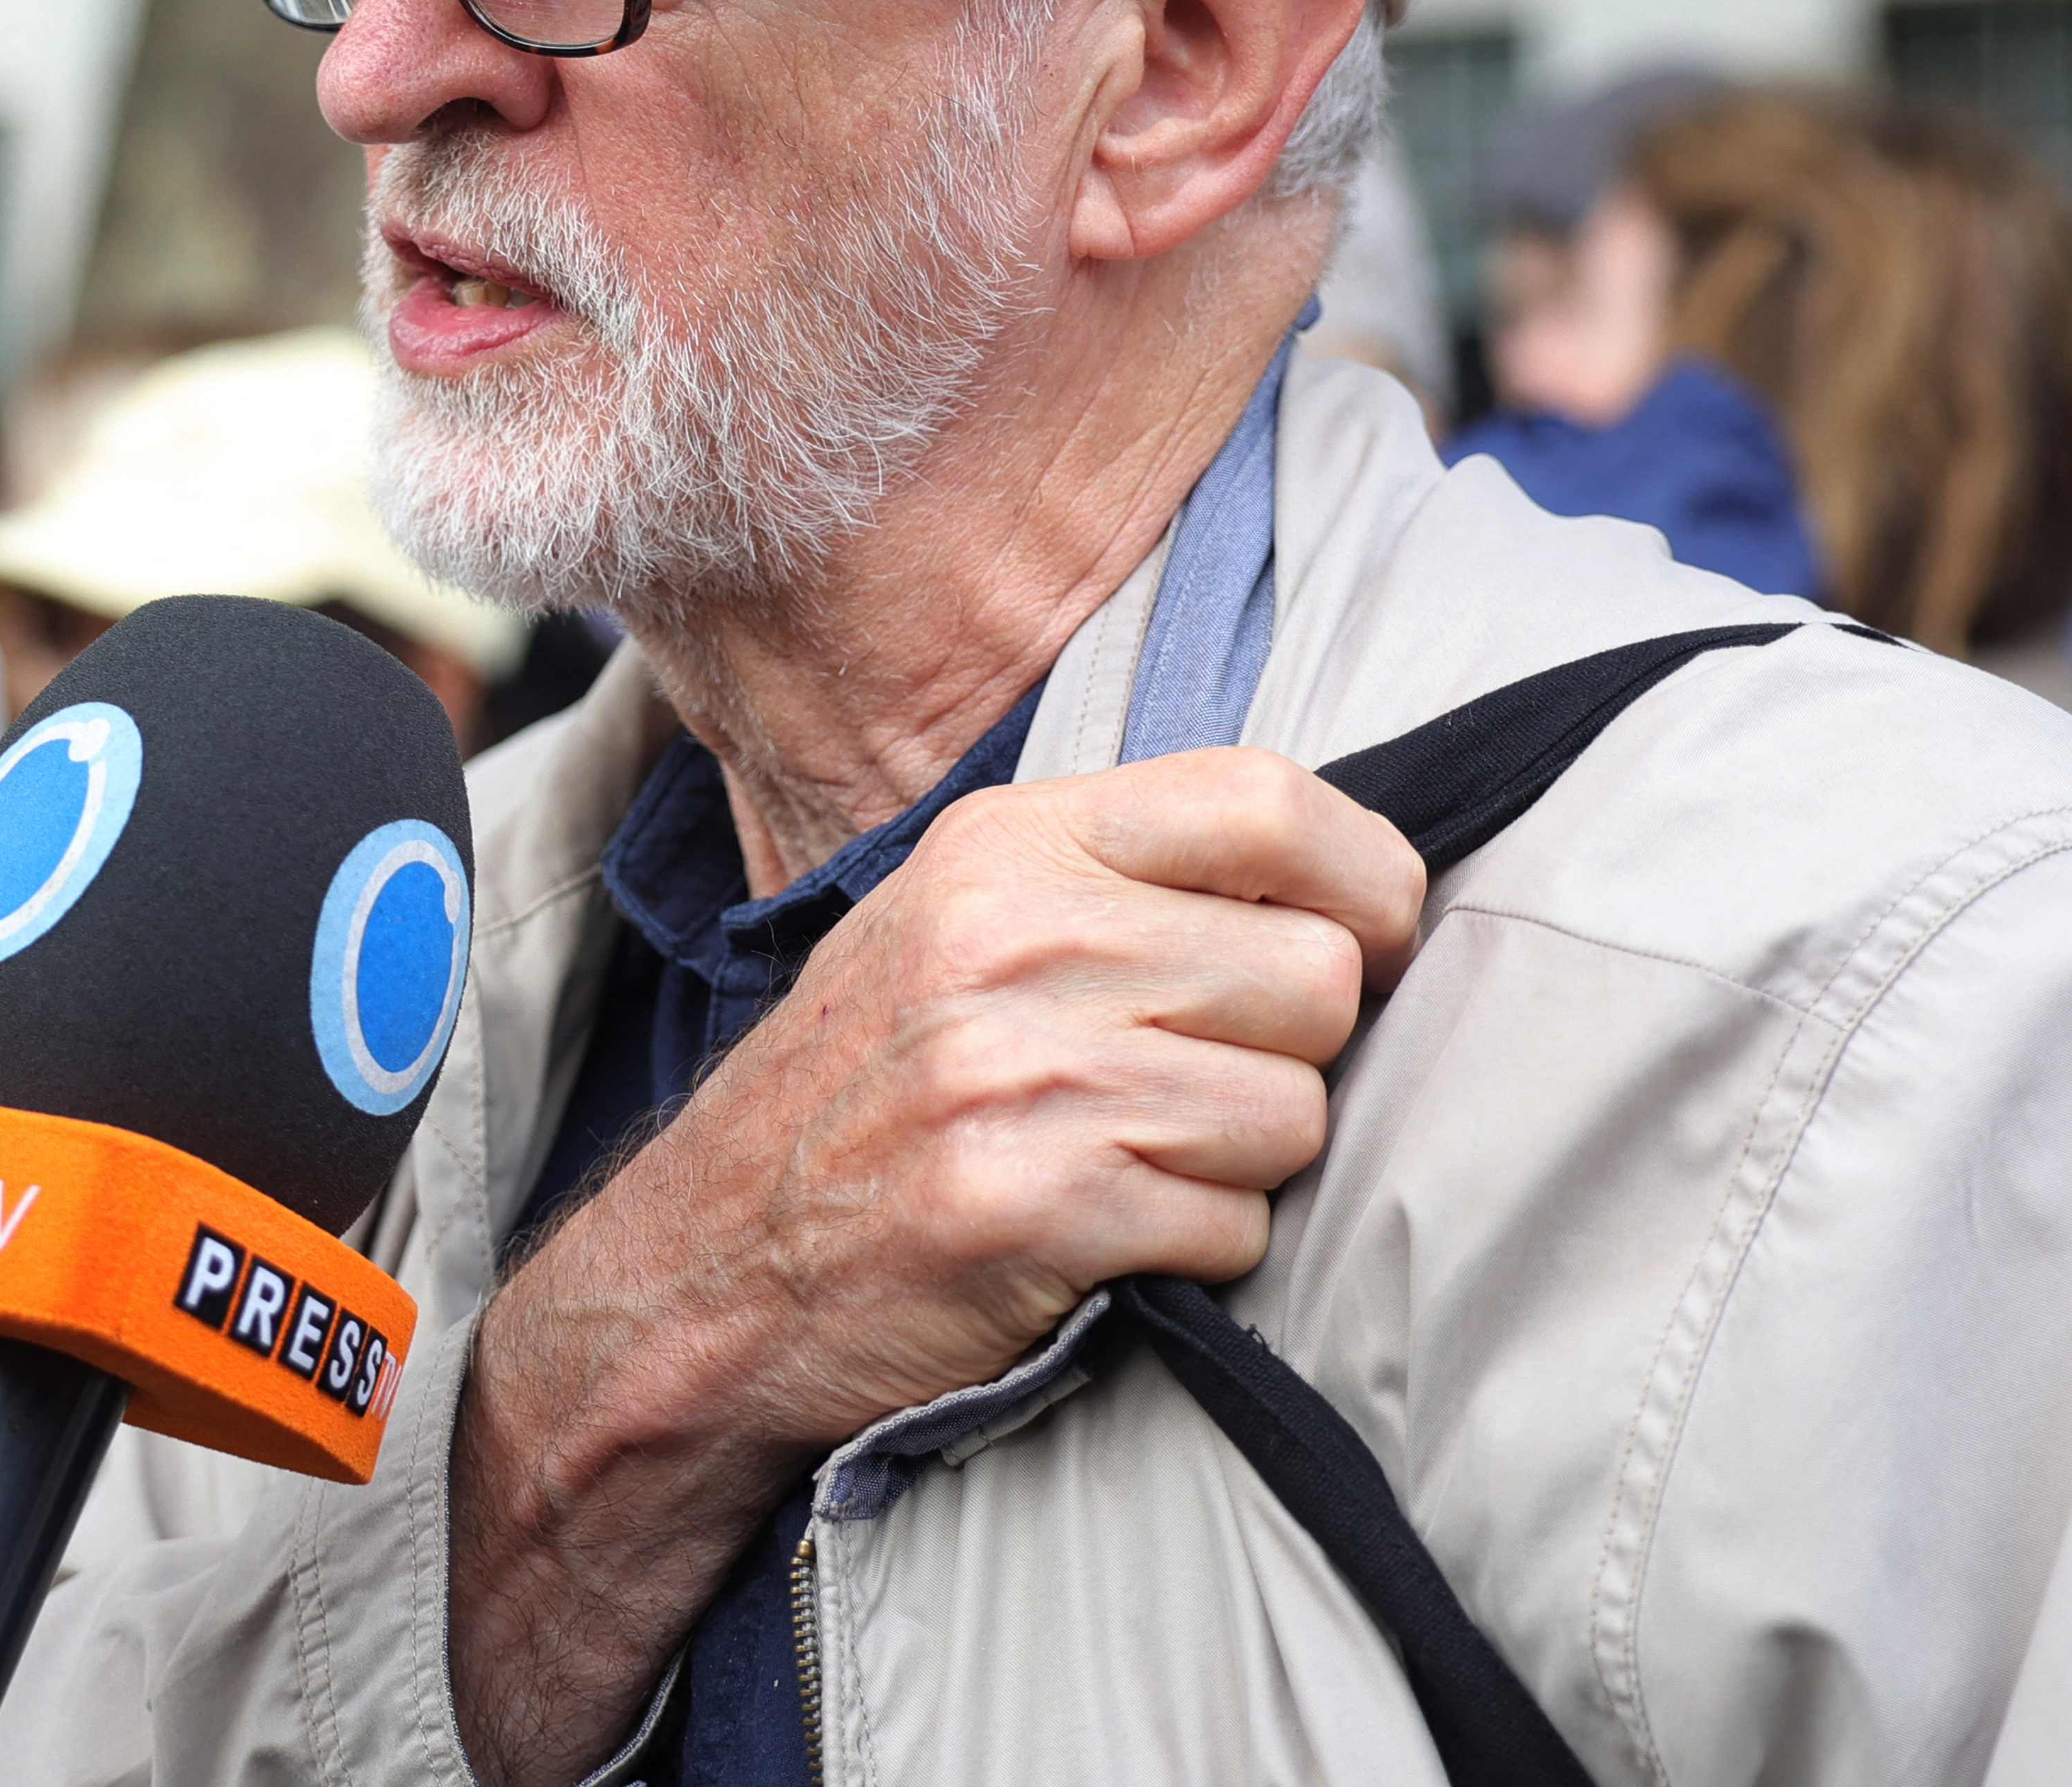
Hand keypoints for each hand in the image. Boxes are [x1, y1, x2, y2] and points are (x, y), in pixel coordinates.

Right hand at [445, 747, 1421, 1786]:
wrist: (705, 1273)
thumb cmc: (863, 1101)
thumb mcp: (956, 929)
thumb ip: (1119, 883)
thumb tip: (1345, 888)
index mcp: (1003, 845)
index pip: (1269, 798)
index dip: (1365, 881)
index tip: (1365, 945)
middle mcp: (1010, 937)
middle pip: (1315, 976)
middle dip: (1296, 1055)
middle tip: (1201, 1091)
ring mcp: (1018, 1071)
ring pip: (1295, 1113)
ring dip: (1246, 1168)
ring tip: (1133, 1169)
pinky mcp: (1031, 1205)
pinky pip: (1238, 1227)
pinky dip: (1198, 1253)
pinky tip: (1103, 1239)